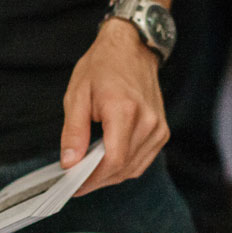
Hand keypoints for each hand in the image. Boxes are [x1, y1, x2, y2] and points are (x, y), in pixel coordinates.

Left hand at [61, 20, 166, 195]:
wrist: (132, 47)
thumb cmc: (103, 66)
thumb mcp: (77, 95)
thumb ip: (73, 132)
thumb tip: (69, 163)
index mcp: (125, 110)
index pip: (113, 160)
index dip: (92, 179)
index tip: (73, 185)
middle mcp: (147, 122)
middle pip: (122, 168)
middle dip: (97, 180)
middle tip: (75, 181)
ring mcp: (158, 128)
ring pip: (133, 169)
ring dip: (109, 176)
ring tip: (88, 172)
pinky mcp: (162, 131)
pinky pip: (142, 161)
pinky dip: (123, 167)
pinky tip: (107, 163)